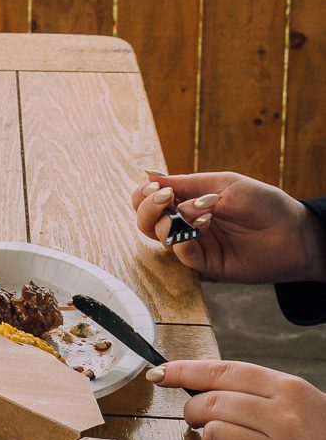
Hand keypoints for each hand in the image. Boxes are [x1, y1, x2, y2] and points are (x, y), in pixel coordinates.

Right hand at [131, 169, 325, 285]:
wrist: (295, 233)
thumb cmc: (264, 203)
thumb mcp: (224, 184)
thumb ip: (186, 183)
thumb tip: (148, 174)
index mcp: (188, 198)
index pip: (148, 197)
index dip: (144, 193)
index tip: (157, 187)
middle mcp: (186, 221)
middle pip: (145, 219)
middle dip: (147, 208)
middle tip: (165, 199)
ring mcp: (196, 243)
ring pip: (158, 237)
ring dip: (167, 222)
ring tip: (197, 214)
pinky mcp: (207, 264)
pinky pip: (182, 255)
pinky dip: (182, 242)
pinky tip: (198, 231)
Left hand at [154, 359, 325, 439]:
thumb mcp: (302, 403)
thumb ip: (258, 394)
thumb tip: (206, 387)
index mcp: (288, 388)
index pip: (222, 372)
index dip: (184, 370)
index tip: (159, 372)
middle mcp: (284, 415)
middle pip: (211, 403)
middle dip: (193, 412)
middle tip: (197, 419)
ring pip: (215, 435)